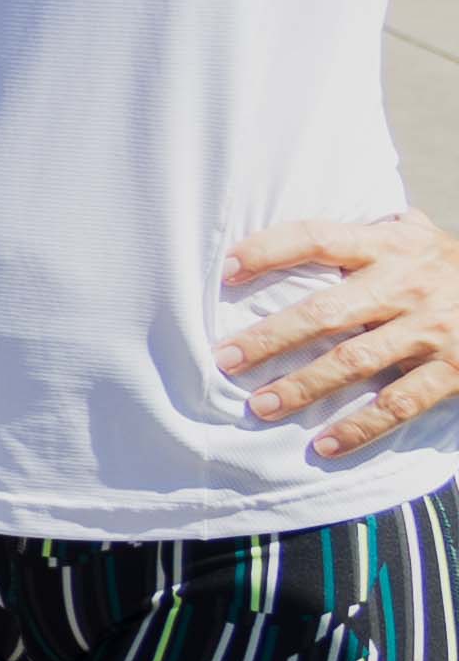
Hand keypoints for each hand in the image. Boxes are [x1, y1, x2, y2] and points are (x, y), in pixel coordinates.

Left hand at [225, 213, 458, 462]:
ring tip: (260, 406)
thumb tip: (330, 216)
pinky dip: (361, 427)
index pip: (318, 238)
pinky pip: (399, 404)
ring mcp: (430, 330)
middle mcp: (406, 286)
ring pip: (354, 363)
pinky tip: (325, 445)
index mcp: (389, 247)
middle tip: (225, 359)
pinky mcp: (453, 371)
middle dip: (270, 338)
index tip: (226, 270)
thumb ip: (376, 228)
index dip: (269, 250)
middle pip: (325, 312)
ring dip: (303, 387)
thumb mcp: (421, 237)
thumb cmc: (453, 267)